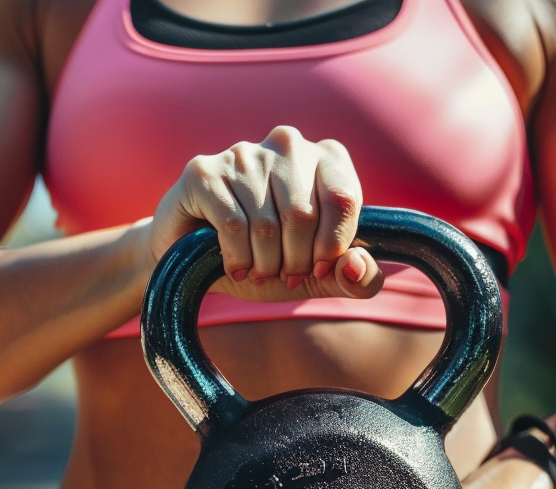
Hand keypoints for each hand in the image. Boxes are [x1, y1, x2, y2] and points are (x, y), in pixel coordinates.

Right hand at [147, 126, 382, 301]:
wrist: (198, 260)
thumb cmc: (270, 259)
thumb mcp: (321, 276)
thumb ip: (358, 278)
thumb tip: (357, 266)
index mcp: (327, 157)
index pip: (343, 199)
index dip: (331, 246)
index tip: (316, 268)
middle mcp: (287, 143)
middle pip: (303, 214)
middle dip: (295, 261)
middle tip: (282, 275)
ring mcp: (243, 153)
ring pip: (267, 224)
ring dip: (264, 265)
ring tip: (257, 271)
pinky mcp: (204, 171)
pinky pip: (233, 226)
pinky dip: (237, 259)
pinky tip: (234, 266)